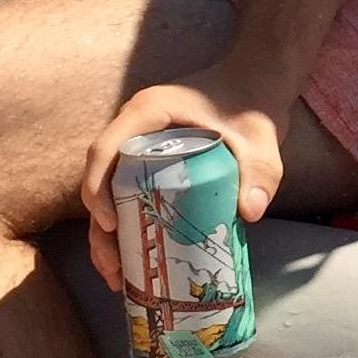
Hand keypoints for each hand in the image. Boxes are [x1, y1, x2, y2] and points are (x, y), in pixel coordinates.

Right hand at [77, 67, 292, 295]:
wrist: (258, 80)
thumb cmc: (253, 101)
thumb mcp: (260, 136)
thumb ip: (260, 170)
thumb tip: (249, 213)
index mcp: (149, 111)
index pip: (106, 149)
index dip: (98, 188)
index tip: (111, 226)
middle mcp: (135, 125)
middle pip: (101, 178)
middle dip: (100, 227)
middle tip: (114, 269)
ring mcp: (140, 142)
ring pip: (110, 190)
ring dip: (107, 234)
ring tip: (118, 278)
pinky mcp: (150, 158)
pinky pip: (127, 190)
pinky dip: (126, 223)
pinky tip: (134, 259)